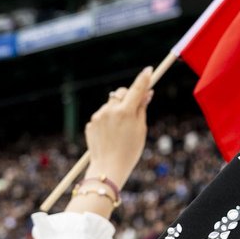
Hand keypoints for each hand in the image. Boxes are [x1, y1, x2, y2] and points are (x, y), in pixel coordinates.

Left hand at [84, 66, 152, 189]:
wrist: (107, 168)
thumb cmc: (129, 151)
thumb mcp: (140, 130)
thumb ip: (141, 109)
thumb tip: (146, 94)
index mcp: (125, 111)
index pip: (137, 89)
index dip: (144, 79)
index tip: (149, 70)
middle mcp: (110, 110)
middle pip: (121, 93)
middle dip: (128, 95)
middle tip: (134, 106)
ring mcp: (98, 116)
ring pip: (110, 105)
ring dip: (117, 110)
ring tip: (120, 130)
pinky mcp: (91, 124)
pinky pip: (102, 116)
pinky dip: (107, 121)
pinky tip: (110, 135)